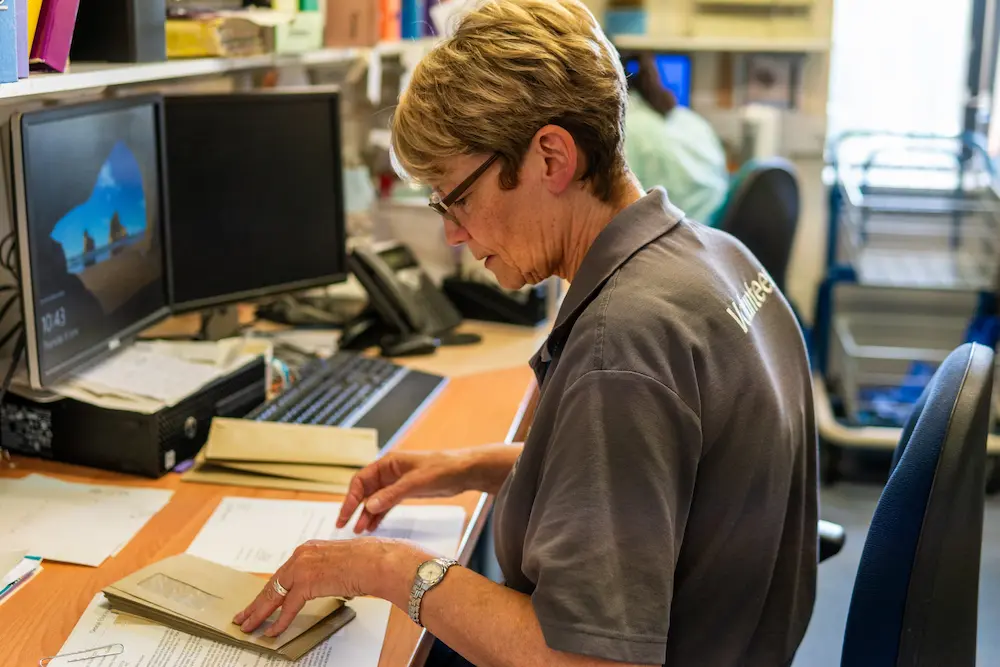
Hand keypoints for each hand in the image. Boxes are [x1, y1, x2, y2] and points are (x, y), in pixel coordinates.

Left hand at [233, 537, 416, 637]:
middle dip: (257, 603)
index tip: (258, 601)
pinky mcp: (307, 582)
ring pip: (274, 595)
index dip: (269, 590)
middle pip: (273, 584)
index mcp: (307, 550)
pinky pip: (288, 607)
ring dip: (259, 614)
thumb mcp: (339, 563)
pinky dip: (279, 621)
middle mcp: (301, 556)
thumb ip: (324, 572)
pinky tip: (272, 632)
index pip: (282, 574)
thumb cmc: (367, 562)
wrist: (377, 561)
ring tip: (248, 626)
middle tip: (243, 616)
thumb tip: (321, 585)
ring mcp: (302, 568)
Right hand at [337, 450, 472, 533]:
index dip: (351, 497)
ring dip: (367, 514)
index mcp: (387, 463)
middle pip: (365, 491)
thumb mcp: (415, 482)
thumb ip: (391, 495)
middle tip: (344, 525)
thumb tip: (368, 506)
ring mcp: (396, 483)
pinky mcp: (405, 492)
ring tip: (359, 532)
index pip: (361, 480)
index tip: (345, 514)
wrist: (464, 471)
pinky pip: (386, 505)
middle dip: (355, 508)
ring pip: (375, 500)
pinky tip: (373, 527)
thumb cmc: (442, 469)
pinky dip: (379, 515)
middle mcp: (389, 472)